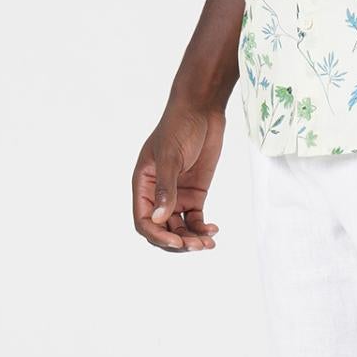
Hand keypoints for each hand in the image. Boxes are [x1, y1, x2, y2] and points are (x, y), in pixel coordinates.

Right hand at [132, 98, 225, 252]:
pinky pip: (196, 219)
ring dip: (192, 238)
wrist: (201, 110)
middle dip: (178, 241)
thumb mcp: (170, 157)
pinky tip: (213, 230)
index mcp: (143, 185)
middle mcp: (157, 194)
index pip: (143, 221)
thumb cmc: (178, 127)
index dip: (157, 235)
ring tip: (209, 243)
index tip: (177, 241)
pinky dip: (203, 228)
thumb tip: (158, 219)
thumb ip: (165, 189)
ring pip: (180, 227)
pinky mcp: (195, 193)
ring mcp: (177, 194)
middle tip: (197, 246)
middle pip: (162, 229)